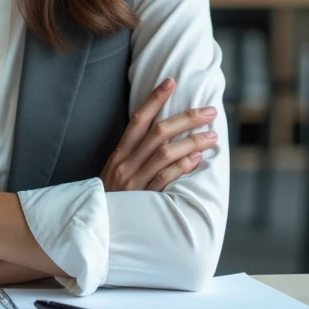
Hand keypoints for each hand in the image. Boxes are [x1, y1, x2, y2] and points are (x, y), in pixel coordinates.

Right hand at [99, 77, 218, 192]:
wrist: (96, 227)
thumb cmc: (112, 197)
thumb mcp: (117, 171)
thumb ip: (135, 154)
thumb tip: (165, 135)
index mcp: (119, 153)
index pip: (138, 119)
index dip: (155, 99)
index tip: (171, 82)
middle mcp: (125, 163)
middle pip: (158, 132)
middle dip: (186, 118)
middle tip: (209, 110)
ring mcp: (134, 181)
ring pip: (165, 153)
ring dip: (191, 141)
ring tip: (212, 135)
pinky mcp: (143, 199)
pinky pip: (164, 179)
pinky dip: (181, 167)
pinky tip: (197, 159)